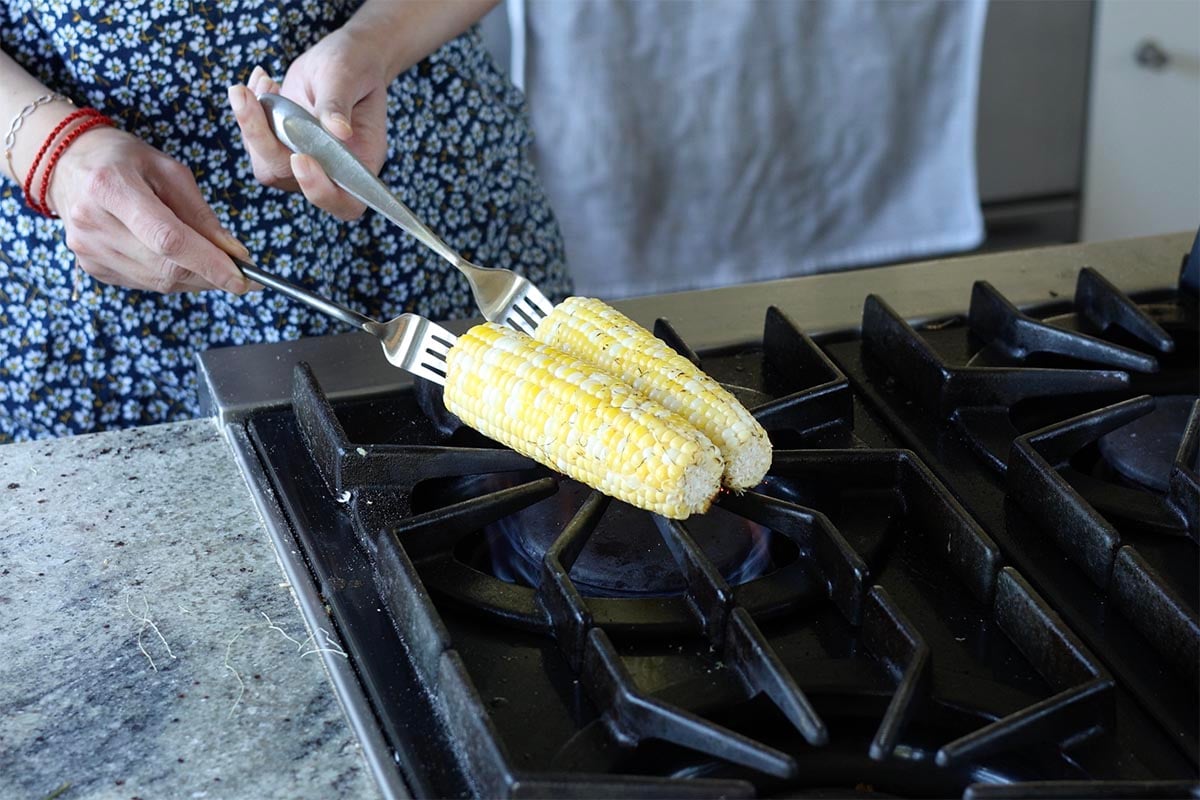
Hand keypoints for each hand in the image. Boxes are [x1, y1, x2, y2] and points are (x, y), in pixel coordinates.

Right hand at [47, 125, 251, 293]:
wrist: (68, 165)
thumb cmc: (125, 160)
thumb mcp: (169, 171)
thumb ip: (202, 214)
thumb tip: (235, 254)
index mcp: (111, 187)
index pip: (168, 239)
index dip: (208, 263)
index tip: (243, 279)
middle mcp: (92, 222)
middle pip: (165, 266)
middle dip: (211, 275)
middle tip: (242, 273)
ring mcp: (87, 249)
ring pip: (158, 282)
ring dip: (195, 279)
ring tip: (212, 263)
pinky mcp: (91, 266)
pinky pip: (145, 283)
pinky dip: (172, 277)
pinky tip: (179, 260)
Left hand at [228, 30, 390, 220]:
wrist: (343, 58)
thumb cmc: (355, 65)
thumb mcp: (348, 75)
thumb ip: (338, 103)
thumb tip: (337, 130)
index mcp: (361, 161)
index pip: (344, 202)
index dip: (320, 190)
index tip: (300, 158)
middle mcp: (331, 169)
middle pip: (291, 180)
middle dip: (263, 141)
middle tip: (248, 96)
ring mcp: (304, 160)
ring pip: (266, 165)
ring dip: (251, 126)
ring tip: (262, 82)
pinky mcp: (282, 146)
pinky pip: (255, 144)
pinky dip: (249, 113)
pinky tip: (264, 81)